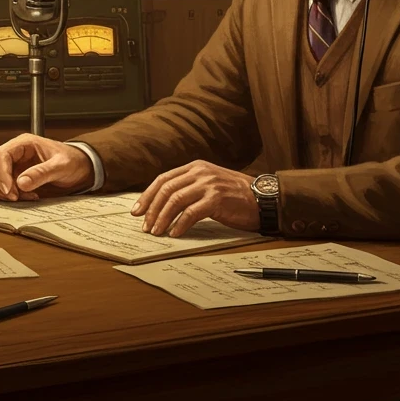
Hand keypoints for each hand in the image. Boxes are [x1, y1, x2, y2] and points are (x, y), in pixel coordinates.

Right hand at [0, 134, 93, 201]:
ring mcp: (15, 167)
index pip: (2, 154)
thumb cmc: (72, 160)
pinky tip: (25, 197)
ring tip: (25, 197)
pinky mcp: (17, 178)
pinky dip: (9, 196)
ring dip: (6, 193)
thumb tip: (22, 182)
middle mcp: (16, 154)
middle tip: (18, 197)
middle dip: (4, 186)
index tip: (9, 189)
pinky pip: (3, 188)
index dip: (1, 173)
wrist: (80, 167)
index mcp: (24, 144)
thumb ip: (42, 173)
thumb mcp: (61, 166)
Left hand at [131, 161, 259, 236]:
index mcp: (195, 167)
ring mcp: (208, 184)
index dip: (147, 196)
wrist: (262, 199)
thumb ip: (189, 187)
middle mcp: (200, 172)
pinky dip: (180, 224)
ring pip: (175, 200)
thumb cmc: (235, 195)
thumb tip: (162, 204)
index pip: (163, 179)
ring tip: (156, 232)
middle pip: (166, 189)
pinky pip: (191, 212)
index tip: (137, 211)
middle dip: (151, 209)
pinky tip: (175, 233)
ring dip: (162, 218)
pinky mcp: (217, 199)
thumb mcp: (209, 184)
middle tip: (144, 226)